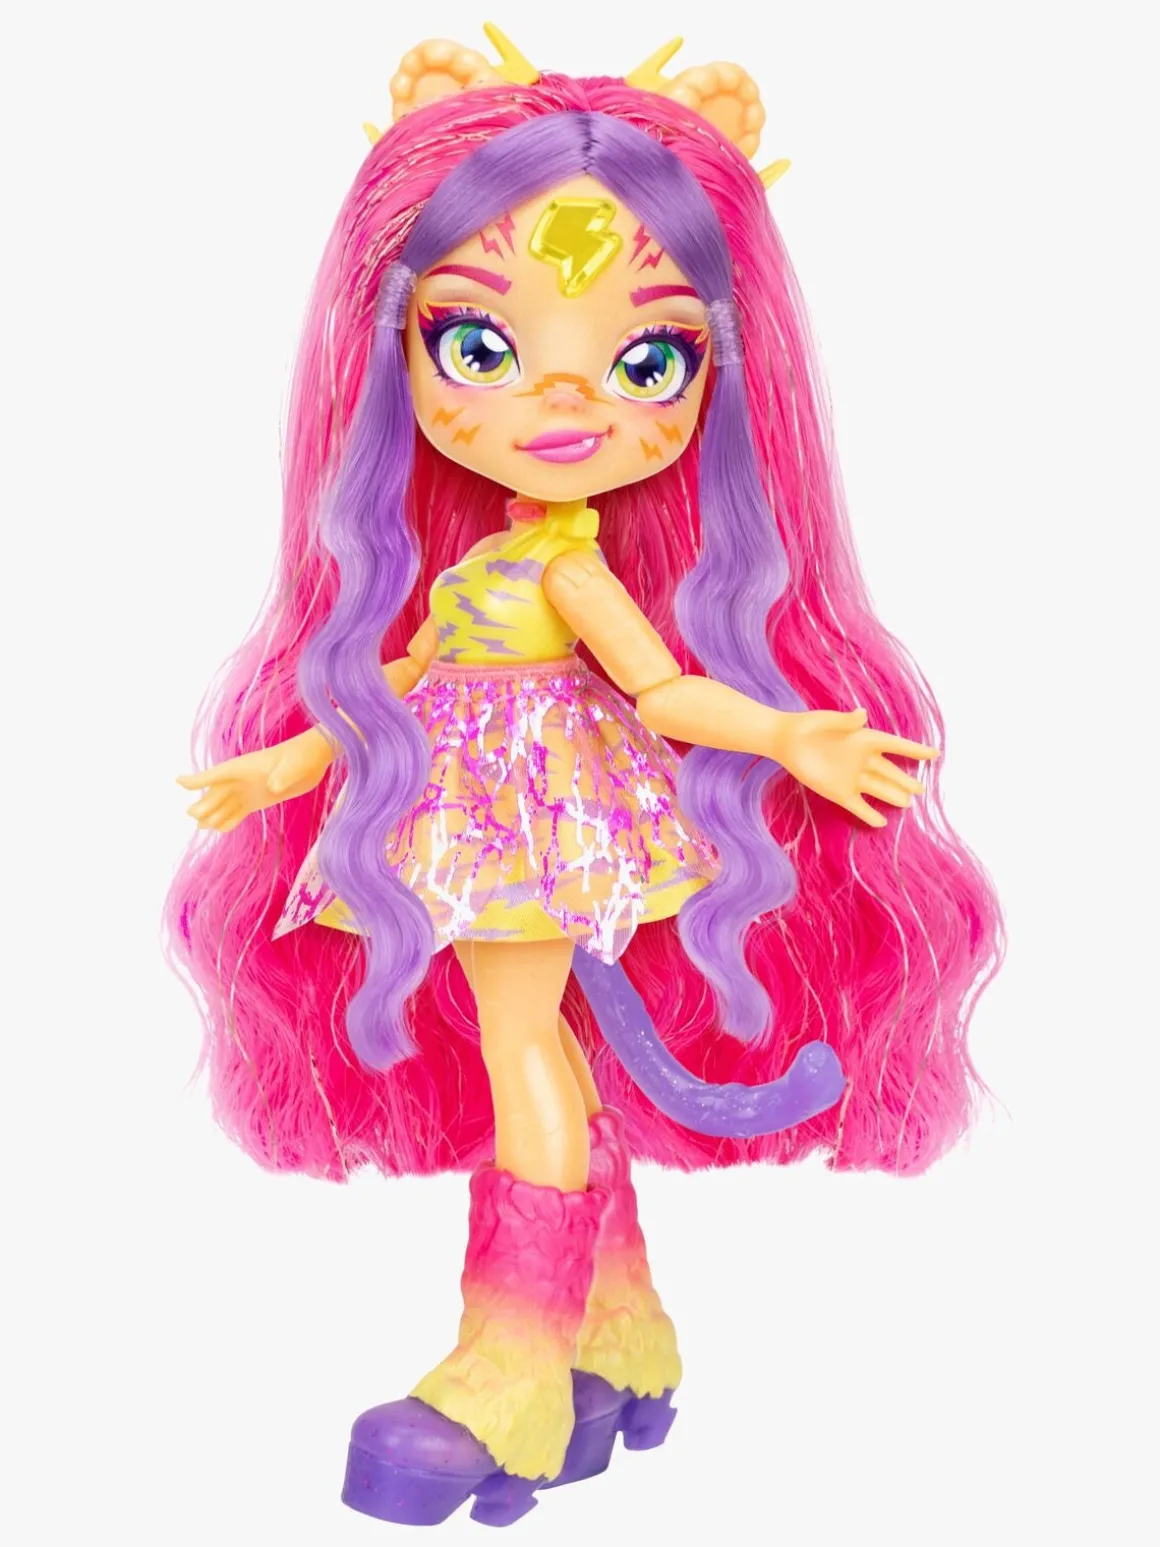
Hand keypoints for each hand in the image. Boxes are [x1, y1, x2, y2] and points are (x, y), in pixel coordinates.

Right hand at [177, 729, 332, 833]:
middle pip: (217, 792)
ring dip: (213, 814)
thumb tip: (274, 787)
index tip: (179, 782)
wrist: (313, 757)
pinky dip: (228, 820)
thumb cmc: (302, 756)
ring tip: (201, 826)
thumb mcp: (294, 766)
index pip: (216, 773)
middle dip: (205, 803)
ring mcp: (248, 789)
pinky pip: (238, 811)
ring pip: (224, 804)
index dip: (198, 779)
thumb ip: (282, 776)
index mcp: (245, 766)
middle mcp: (242, 779)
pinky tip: (219, 828)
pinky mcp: (258, 799)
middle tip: (194, 816)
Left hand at [775, 708, 936, 827]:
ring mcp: (852, 778)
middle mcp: (863, 761)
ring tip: (908, 803)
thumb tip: (862, 714)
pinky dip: (869, 814)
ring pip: (879, 789)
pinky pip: (859, 806)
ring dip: (893, 796)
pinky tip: (882, 822)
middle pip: (891, 773)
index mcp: (865, 740)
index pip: (895, 746)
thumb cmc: (809, 726)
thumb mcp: (827, 721)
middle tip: (921, 789)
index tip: (935, 754)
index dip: (914, 750)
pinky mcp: (839, 792)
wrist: (786, 742)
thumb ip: (846, 721)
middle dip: (906, 781)